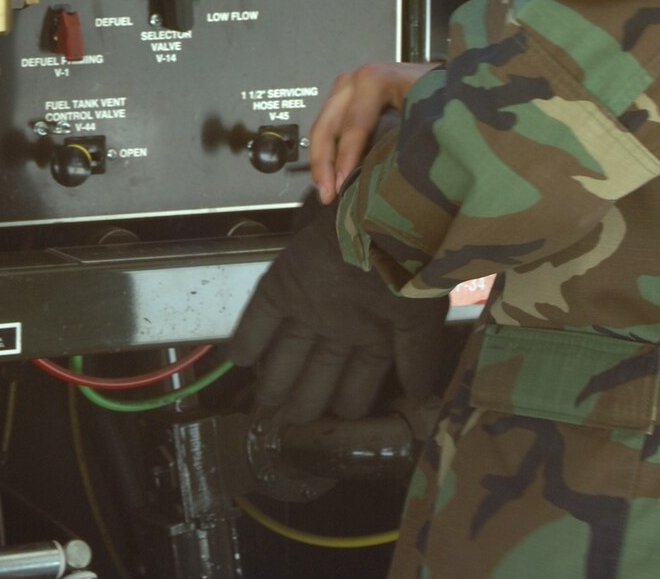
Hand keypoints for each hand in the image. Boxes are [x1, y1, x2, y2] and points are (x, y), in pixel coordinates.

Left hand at [227, 208, 448, 424]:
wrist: (388, 224)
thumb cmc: (409, 275)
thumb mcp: (422, 324)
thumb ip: (417, 362)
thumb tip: (423, 403)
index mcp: (377, 335)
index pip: (357, 382)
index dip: (346, 407)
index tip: (334, 434)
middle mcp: (341, 323)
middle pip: (318, 371)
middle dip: (306, 400)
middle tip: (290, 428)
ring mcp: (311, 303)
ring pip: (289, 351)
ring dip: (275, 379)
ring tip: (264, 406)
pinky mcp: (285, 284)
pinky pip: (260, 316)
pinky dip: (248, 338)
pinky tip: (237, 360)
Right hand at [310, 61, 439, 202]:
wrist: (437, 75)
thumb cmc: (436, 91)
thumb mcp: (428, 110)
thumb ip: (411, 135)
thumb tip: (394, 175)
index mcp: (374, 80)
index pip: (354, 124)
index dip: (347, 157)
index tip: (342, 185)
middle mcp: (354, 82)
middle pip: (327, 125)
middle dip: (323, 163)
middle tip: (327, 195)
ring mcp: (347, 89)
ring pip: (323, 127)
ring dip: (321, 161)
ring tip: (326, 192)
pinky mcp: (346, 101)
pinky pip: (329, 127)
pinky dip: (327, 152)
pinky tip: (331, 176)